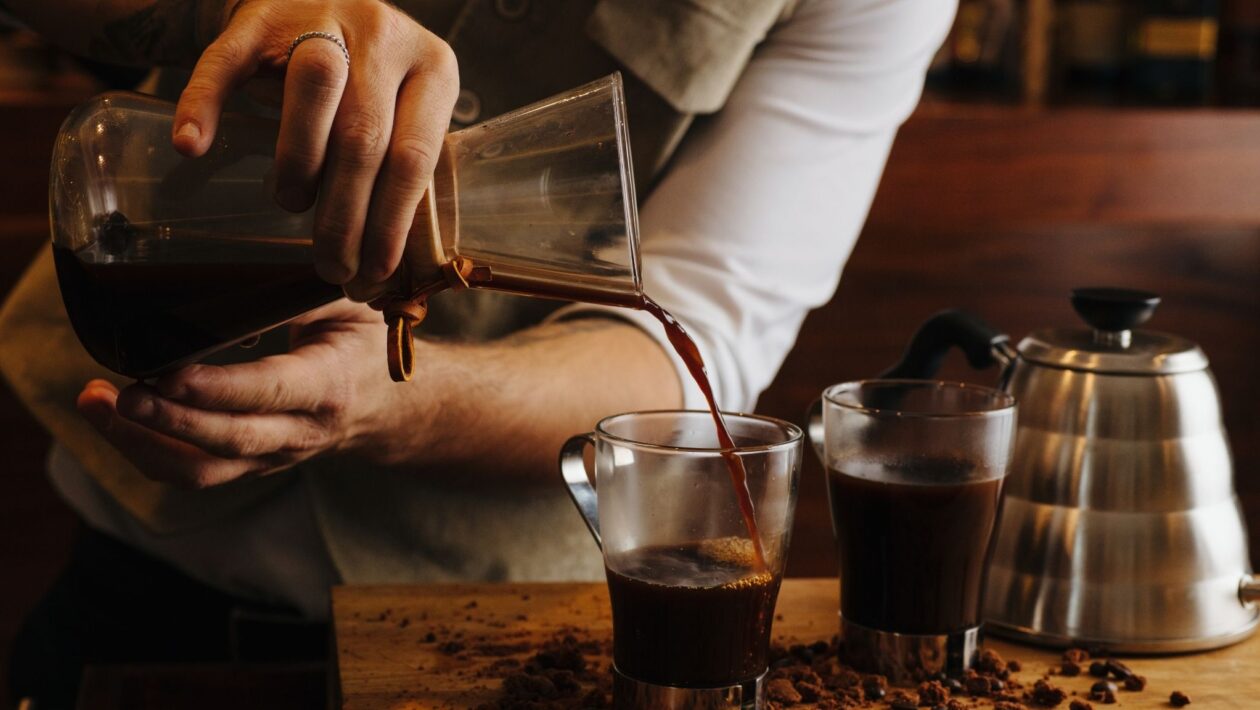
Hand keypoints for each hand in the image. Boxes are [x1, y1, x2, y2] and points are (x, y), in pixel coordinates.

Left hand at [76, 301, 404, 487]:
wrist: (388, 409)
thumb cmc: (362, 345)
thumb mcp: (348, 306)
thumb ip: (300, 290)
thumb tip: (238, 270)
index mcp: (328, 385)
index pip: (269, 391)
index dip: (215, 388)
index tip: (167, 372)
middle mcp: (300, 431)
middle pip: (227, 440)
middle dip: (167, 421)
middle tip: (118, 394)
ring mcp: (273, 456)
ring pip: (202, 469)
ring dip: (141, 444)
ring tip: (94, 404)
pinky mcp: (249, 466)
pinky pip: (193, 473)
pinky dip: (146, 451)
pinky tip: (113, 421)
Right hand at [173, 0, 458, 288]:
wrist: (310, 0)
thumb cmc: (364, 80)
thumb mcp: (400, 112)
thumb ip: (396, 168)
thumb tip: (380, 266)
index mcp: (433, 68)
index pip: (415, 155)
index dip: (391, 221)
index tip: (372, 270)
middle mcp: (385, 36)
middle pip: (365, 134)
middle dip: (344, 214)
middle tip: (329, 264)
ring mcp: (323, 17)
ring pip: (314, 86)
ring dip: (300, 159)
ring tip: (290, 203)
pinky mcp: (259, 15)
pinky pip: (228, 60)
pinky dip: (204, 103)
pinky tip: (191, 145)